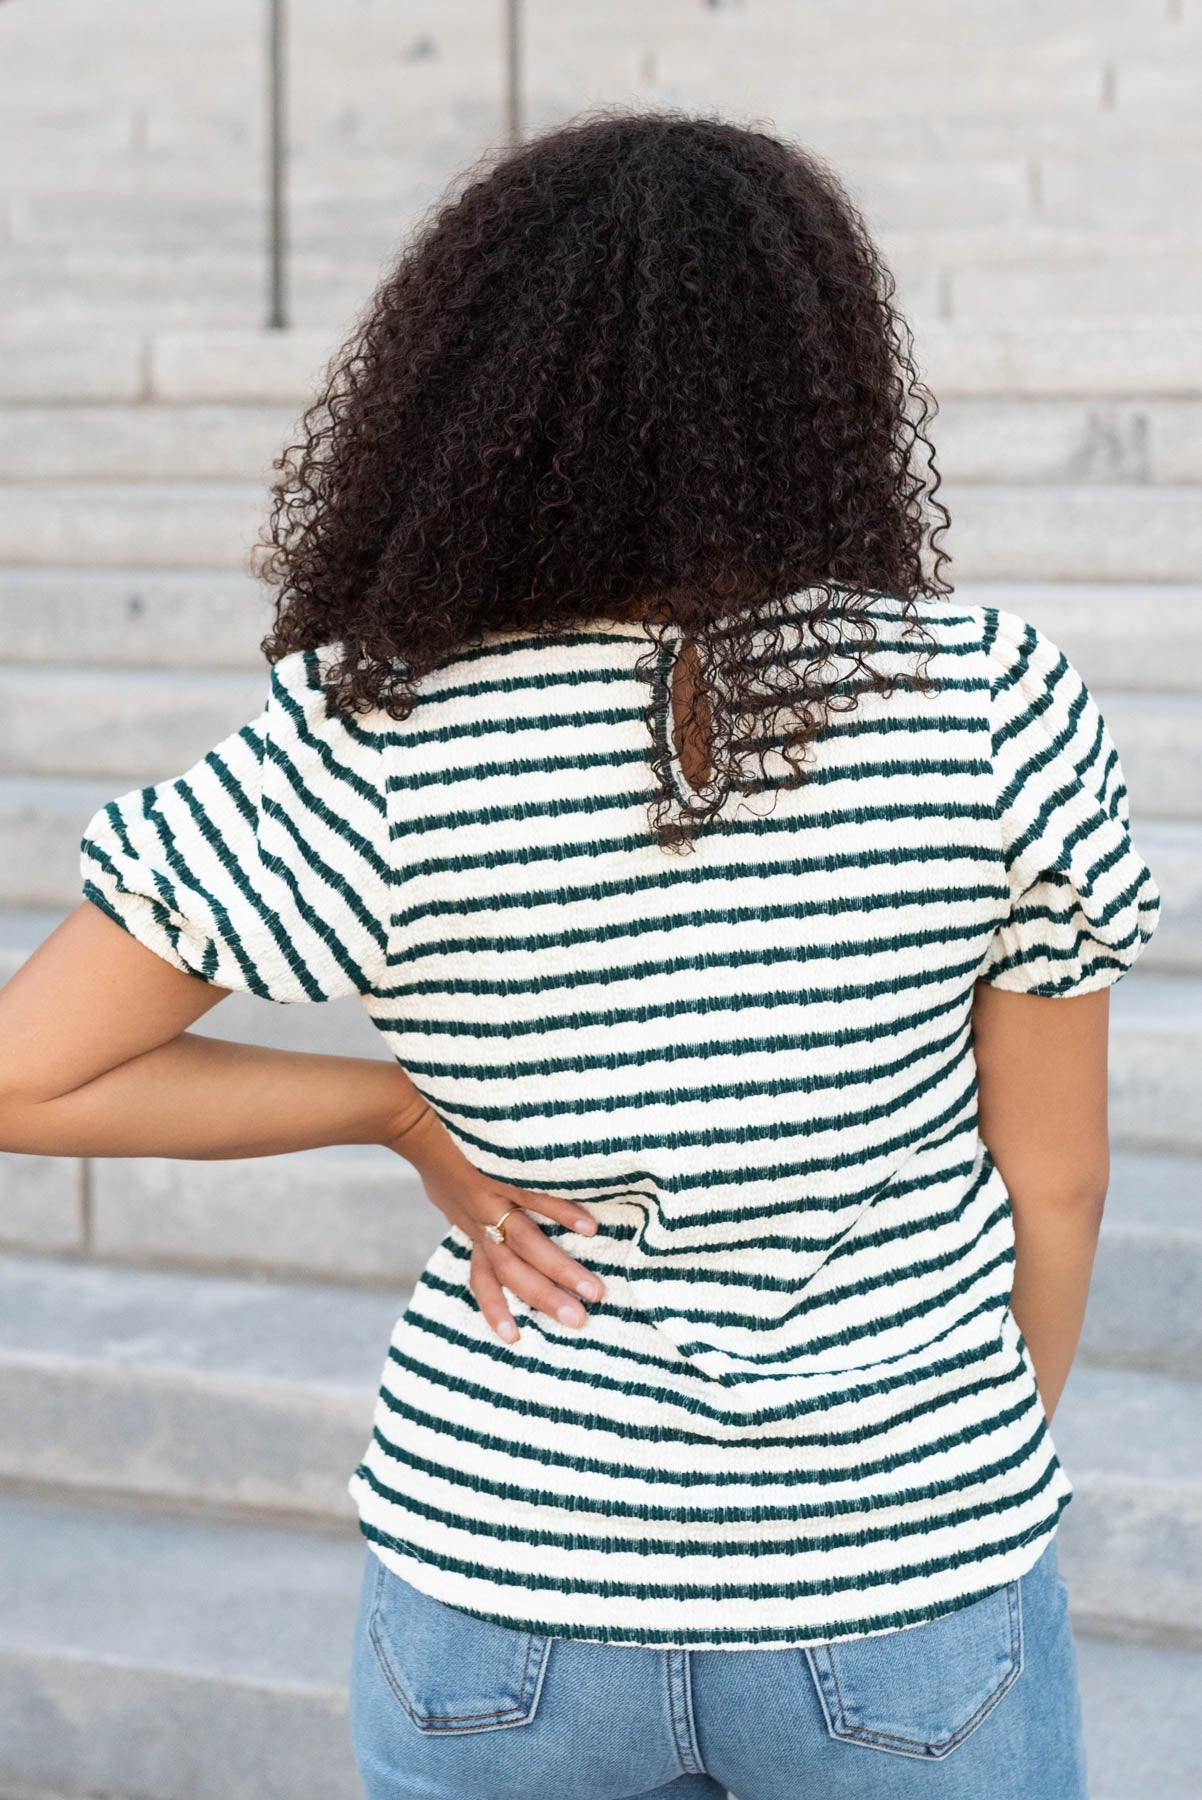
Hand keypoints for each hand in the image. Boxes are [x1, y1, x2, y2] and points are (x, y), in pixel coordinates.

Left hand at [385, 1104, 603, 1343]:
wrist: (412, 1118)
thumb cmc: (435, 1154)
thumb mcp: (444, 1193)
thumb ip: (463, 1209)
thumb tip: (471, 1218)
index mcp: (470, 1227)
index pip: (482, 1278)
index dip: (494, 1308)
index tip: (513, 1339)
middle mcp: (481, 1221)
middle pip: (514, 1271)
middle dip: (546, 1298)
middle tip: (578, 1322)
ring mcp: (494, 1199)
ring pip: (529, 1244)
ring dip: (562, 1270)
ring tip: (593, 1291)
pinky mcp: (503, 1172)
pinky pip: (537, 1197)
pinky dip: (563, 1212)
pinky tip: (589, 1228)